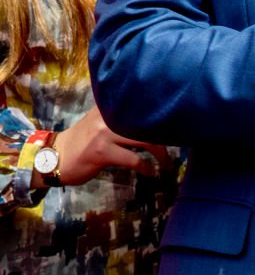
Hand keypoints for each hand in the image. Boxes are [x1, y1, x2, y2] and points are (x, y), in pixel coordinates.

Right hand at [34, 106, 169, 187]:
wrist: (55, 156)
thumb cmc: (82, 140)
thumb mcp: (99, 120)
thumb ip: (119, 114)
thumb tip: (149, 114)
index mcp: (110, 106)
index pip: (140, 102)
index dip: (162, 110)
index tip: (178, 120)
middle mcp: (108, 115)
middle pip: (147, 121)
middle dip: (166, 134)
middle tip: (177, 144)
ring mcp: (104, 133)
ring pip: (143, 139)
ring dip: (160, 153)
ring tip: (166, 162)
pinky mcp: (102, 152)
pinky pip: (133, 159)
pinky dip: (146, 167)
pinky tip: (151, 172)